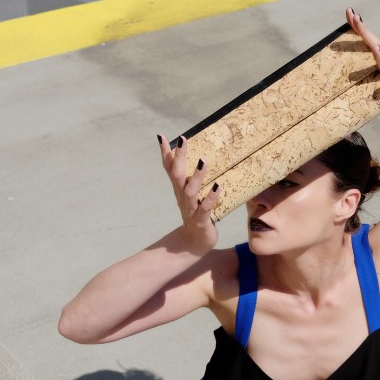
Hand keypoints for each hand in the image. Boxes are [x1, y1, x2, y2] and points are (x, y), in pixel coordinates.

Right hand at [158, 134, 219, 252]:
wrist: (194, 243)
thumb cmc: (194, 214)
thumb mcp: (189, 194)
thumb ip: (189, 178)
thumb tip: (196, 157)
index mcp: (179, 189)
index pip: (169, 169)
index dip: (165, 153)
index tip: (162, 136)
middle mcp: (182, 197)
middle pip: (177, 175)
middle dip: (179, 157)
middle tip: (183, 139)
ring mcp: (191, 209)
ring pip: (190, 191)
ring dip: (196, 176)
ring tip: (202, 161)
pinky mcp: (201, 220)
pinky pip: (206, 208)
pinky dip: (211, 197)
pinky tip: (218, 186)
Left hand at [346, 8, 379, 126]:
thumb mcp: (367, 90)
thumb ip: (355, 84)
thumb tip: (334, 82)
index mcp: (378, 64)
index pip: (367, 42)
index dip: (359, 28)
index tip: (349, 12)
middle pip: (374, 45)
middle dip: (364, 31)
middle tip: (354, 16)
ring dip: (379, 53)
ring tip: (373, 43)